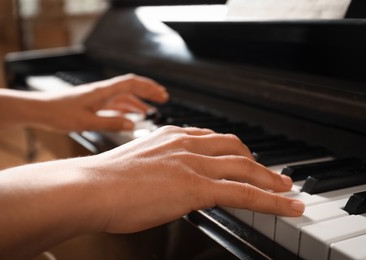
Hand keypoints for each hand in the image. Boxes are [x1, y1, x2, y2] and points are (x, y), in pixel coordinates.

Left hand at [35, 73, 167, 131]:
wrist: (39, 109)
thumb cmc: (58, 114)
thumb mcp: (86, 122)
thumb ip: (111, 122)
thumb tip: (132, 124)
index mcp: (102, 91)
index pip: (132, 84)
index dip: (149, 88)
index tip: (162, 94)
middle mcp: (102, 91)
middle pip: (131, 87)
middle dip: (148, 91)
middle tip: (163, 98)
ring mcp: (98, 96)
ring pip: (124, 96)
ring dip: (138, 101)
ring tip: (150, 111)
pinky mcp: (92, 103)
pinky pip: (114, 103)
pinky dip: (126, 108)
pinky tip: (130, 115)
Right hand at [84, 126, 304, 232]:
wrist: (89, 187)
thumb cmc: (104, 181)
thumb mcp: (136, 163)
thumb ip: (157, 166)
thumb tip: (164, 179)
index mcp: (171, 136)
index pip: (212, 138)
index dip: (232, 149)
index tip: (242, 157)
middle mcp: (186, 144)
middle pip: (235, 147)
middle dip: (256, 160)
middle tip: (270, 172)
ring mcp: (193, 164)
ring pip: (245, 168)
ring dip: (270, 179)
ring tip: (286, 189)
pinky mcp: (197, 187)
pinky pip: (244, 193)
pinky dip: (271, 200)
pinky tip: (286, 205)